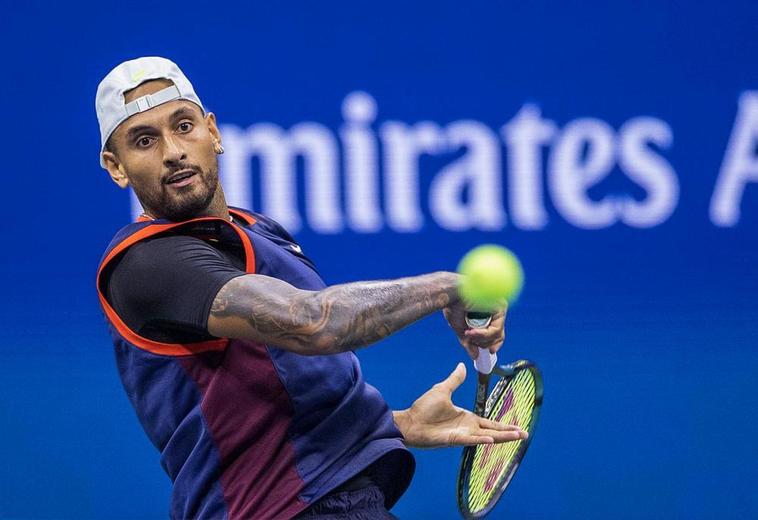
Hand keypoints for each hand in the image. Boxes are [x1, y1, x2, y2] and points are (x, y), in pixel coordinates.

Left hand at [393, 363, 526, 447]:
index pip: (490, 422)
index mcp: (467, 418)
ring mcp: (462, 434)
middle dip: (509, 433)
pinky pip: (470, 439)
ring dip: (502, 437)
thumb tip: (462, 366)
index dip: (504, 425)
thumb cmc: (424, 408)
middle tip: (525, 434)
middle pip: (493, 431)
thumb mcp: (442, 389)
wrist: (410, 421)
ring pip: (487, 437)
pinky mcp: (454, 439)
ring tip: (517, 437)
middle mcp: (467, 428)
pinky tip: (491, 439)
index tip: (518, 427)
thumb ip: (455, 380)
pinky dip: (481, 440)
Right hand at [443, 302, 506, 359]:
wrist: (449, 294)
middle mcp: (496, 309)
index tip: (490, 352)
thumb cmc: (453, 306)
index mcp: (488, 312)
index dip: (493, 344)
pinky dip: (484, 335)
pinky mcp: (500, 308)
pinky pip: (496, 330)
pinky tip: (472, 332)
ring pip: (497, 334)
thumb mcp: (461, 329)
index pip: (496, 332)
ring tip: (468, 334)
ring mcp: (499, 307)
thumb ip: (469, 342)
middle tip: (471, 342)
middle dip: (484, 343)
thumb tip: (475, 356)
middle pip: (498, 335)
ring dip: (481, 339)